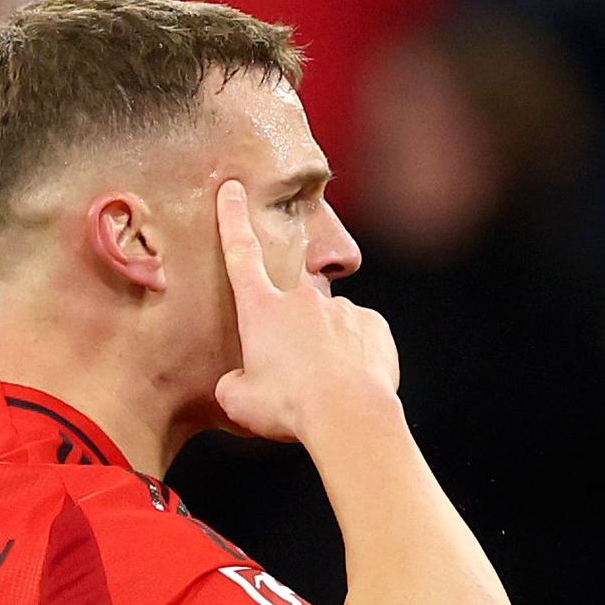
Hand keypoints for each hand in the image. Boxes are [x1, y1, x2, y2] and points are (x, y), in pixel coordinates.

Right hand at [206, 176, 396, 448]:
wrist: (348, 416)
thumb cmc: (288, 408)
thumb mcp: (239, 402)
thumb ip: (234, 383)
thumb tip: (238, 381)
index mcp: (262, 309)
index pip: (240, 254)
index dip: (232, 220)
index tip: (231, 189)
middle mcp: (302, 299)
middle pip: (291, 302)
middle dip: (291, 328)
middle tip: (295, 370)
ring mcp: (341, 309)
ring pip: (328, 323)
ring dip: (324, 346)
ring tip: (325, 386)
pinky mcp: (373, 325)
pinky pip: (360, 336)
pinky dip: (354, 355)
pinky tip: (351, 381)